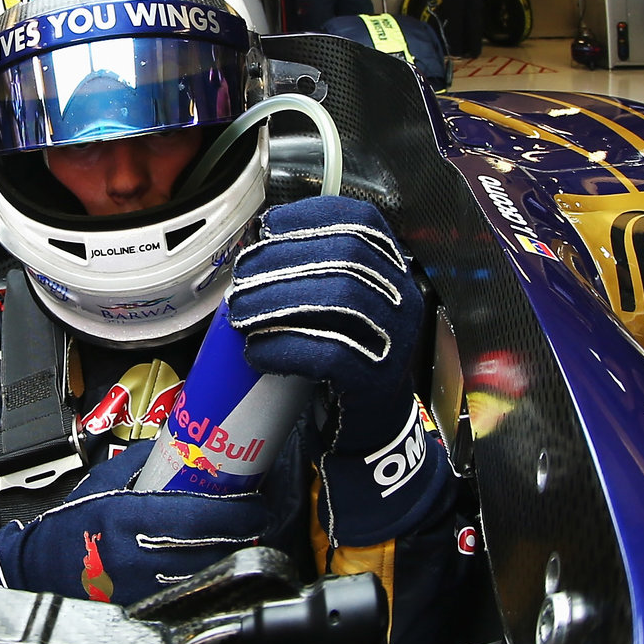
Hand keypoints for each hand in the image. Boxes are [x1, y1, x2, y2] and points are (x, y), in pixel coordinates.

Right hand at [0, 444, 273, 603]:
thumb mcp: (103, 485)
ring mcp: (141, 588)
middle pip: (212, 547)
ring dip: (230, 556)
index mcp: (127, 517)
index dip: (238, 511)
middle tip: (254, 518)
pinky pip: (190, 593)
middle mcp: (137, 555)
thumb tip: (179, 443)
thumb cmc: (69, 526)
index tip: (253, 502)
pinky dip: (209, 579)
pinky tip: (216, 566)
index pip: (201, 515)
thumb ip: (142, 464)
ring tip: (240, 540)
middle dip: (242, 533)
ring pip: (207, 574)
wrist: (36, 571)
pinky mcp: (143, 609)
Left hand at [232, 195, 458, 542]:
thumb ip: (311, 273)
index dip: (312, 217)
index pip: (362, 222)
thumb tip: (256, 245)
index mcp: (392, 269)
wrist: (369, 426)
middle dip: (283, 261)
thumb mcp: (334, 306)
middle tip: (240, 282)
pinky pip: (330, 354)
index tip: (268, 228)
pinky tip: (257, 351)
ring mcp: (395, 339)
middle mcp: (402, 297)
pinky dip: (285, 347)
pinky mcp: (375, 380)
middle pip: (346, 257)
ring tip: (240, 315)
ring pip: (341, 299)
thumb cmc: (342, 354)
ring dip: (278, 302)